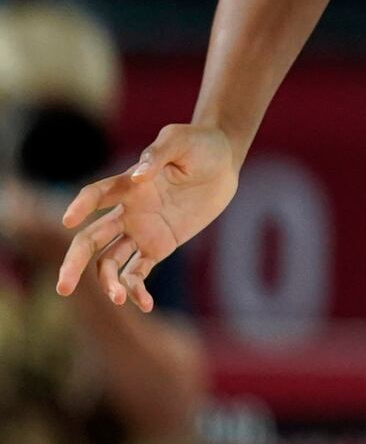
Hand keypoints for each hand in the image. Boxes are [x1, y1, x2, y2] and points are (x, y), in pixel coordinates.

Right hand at [56, 123, 240, 310]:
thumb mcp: (180, 140)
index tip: (69, 220)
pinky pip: (139, 270)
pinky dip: (137, 288)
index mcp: (127, 185)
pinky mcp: (159, 245)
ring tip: (118, 299)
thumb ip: (157, 155)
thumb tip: (139, 176)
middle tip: (63, 287)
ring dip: (109, 282)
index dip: (80, 205)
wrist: (224, 161)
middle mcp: (127, 211)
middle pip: (89, 240)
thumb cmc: (199, 144)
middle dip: (74, 263)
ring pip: (109, 261)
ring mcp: (140, 230)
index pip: (96, 196)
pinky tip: (144, 303)